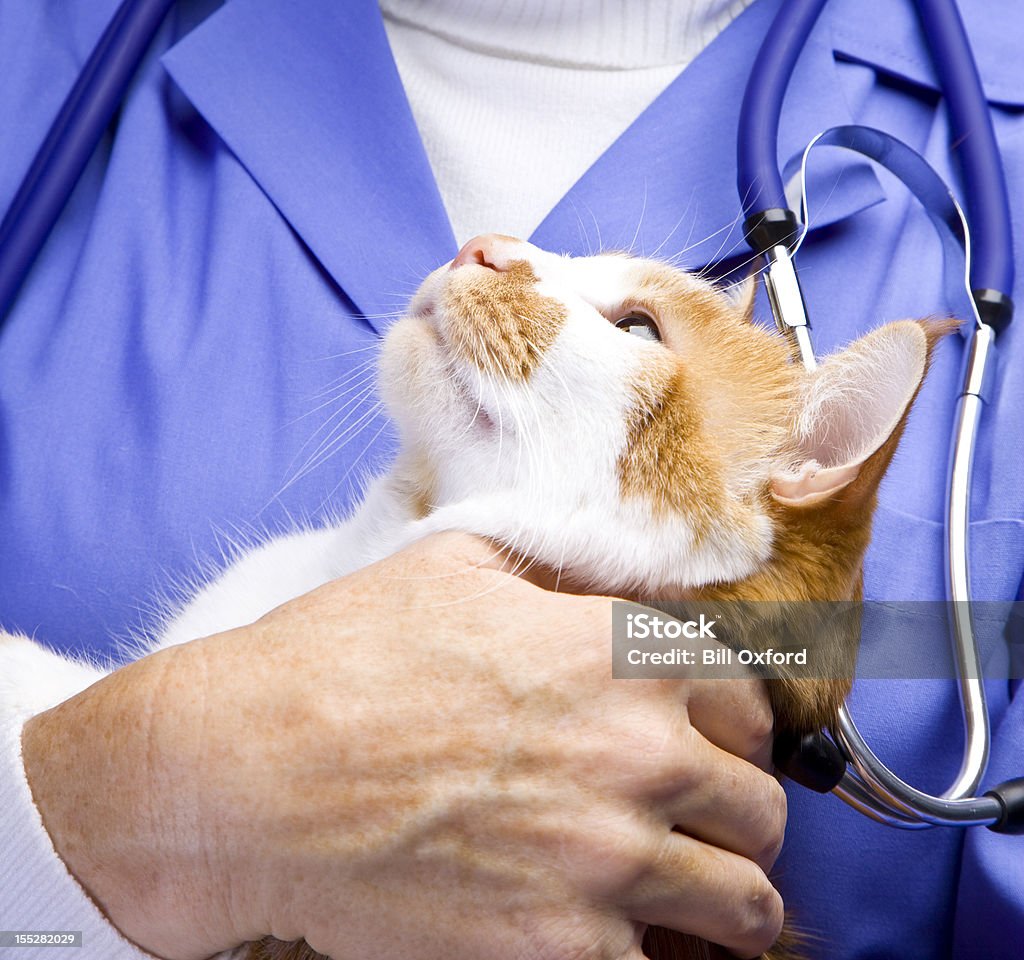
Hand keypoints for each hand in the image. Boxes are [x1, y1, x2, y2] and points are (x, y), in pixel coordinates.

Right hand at [21, 532, 783, 959]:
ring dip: (728, 898)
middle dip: (738, 811)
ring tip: (698, 897)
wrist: (252, 773)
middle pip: (761, 805)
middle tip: (703, 822)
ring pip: (746, 902)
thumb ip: (550, 565)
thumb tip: (597, 577)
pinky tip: (623, 935)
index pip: (751, 700)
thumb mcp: (455, 566)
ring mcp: (609, 857)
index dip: (734, 724)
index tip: (714, 743)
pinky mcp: (562, 947)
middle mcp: (640, 753)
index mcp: (625, 653)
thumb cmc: (345, 657)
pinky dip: (654, 955)